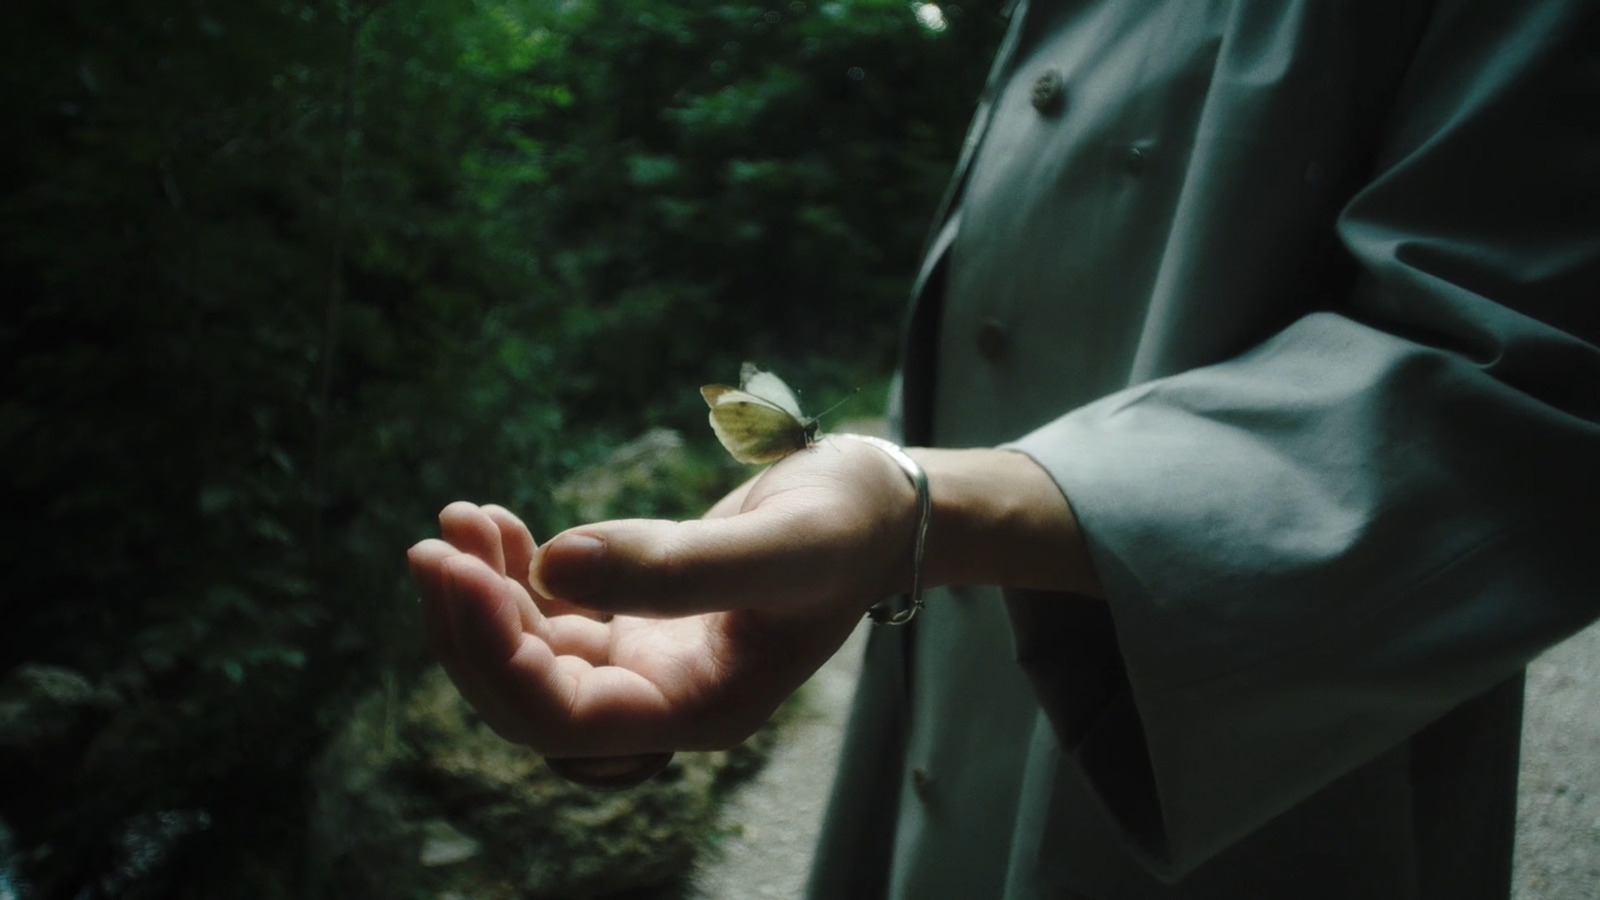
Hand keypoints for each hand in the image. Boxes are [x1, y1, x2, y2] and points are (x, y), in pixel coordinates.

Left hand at [407, 437, 919, 759]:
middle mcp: (663, 700)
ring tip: (459, 520)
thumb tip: (555, 563)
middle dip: (472, 628)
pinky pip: (548, 612)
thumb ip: (675, 565)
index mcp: (700, 710)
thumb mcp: (780, 546)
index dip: (499, 659)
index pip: (568, 721)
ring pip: (529, 653)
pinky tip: (493, 522)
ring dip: (484, 592)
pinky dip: (512, 569)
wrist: (878, 504)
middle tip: (435, 549)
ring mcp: (644, 661)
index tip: (461, 575)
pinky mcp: (634, 618)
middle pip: (530, 698)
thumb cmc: (848, 526)